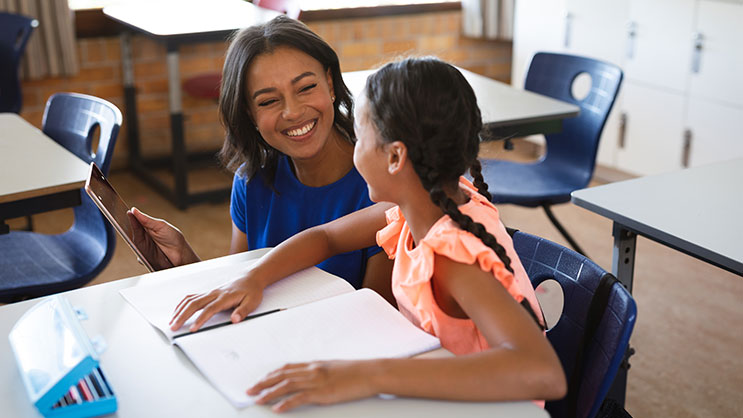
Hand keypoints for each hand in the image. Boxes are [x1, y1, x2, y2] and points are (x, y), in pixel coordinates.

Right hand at [128, 207, 199, 267]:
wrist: (181, 253)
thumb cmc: (173, 238)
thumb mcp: (160, 226)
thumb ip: (147, 220)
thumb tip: (134, 210)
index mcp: (148, 227)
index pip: (136, 221)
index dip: (131, 218)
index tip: (128, 213)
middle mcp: (144, 237)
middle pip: (132, 232)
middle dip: (129, 229)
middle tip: (128, 225)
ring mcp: (144, 247)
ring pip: (133, 244)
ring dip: (133, 242)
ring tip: (138, 239)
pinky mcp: (145, 258)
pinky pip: (138, 257)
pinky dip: (140, 255)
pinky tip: (144, 252)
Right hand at [169, 274, 265, 331]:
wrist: (250, 278)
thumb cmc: (251, 291)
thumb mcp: (252, 302)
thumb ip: (243, 311)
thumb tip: (235, 319)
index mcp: (225, 297)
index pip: (209, 309)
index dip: (200, 319)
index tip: (192, 328)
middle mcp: (215, 293)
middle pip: (195, 304)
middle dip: (182, 316)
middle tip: (174, 327)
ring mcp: (210, 292)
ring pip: (191, 300)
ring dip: (180, 310)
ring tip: (172, 321)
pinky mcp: (208, 292)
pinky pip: (192, 296)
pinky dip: (182, 304)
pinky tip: (178, 311)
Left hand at [247, 360, 376, 412]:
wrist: (370, 373)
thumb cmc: (356, 372)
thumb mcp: (335, 368)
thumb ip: (321, 372)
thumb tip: (312, 378)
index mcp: (315, 364)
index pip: (287, 368)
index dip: (272, 374)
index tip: (262, 380)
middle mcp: (312, 370)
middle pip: (282, 375)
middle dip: (264, 383)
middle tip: (251, 390)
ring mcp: (316, 381)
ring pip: (286, 386)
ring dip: (269, 393)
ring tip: (258, 399)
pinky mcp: (322, 393)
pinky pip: (299, 398)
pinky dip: (286, 403)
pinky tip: (277, 408)